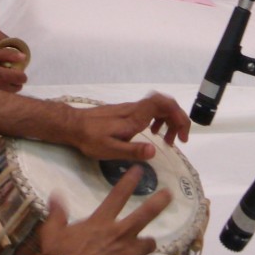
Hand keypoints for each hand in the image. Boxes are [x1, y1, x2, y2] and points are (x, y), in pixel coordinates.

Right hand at [0, 49, 26, 92]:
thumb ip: (6, 54)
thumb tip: (23, 57)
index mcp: (1, 76)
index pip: (22, 78)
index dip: (21, 72)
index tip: (15, 68)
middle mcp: (0, 88)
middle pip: (18, 87)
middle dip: (16, 80)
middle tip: (8, 72)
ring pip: (11, 94)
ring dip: (10, 86)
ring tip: (1, 78)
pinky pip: (2, 97)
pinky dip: (3, 91)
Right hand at [37, 165, 170, 254]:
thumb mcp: (52, 231)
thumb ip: (57, 213)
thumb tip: (55, 195)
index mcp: (101, 221)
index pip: (118, 195)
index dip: (129, 181)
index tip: (140, 170)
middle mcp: (120, 234)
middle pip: (145, 214)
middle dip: (159, 202)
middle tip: (169, 195)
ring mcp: (129, 254)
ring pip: (150, 243)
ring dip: (148, 244)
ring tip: (147, 246)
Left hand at [65, 93, 190, 160]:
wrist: (72, 125)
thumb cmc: (90, 138)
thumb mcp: (110, 150)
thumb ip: (132, 150)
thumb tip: (154, 151)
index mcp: (134, 117)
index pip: (162, 104)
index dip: (178, 115)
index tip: (182, 136)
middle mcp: (135, 109)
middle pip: (165, 104)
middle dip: (178, 120)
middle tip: (178, 141)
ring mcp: (130, 109)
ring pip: (158, 107)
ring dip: (169, 121)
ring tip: (167, 141)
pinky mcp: (126, 112)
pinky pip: (149, 111)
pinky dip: (158, 120)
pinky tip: (152, 134)